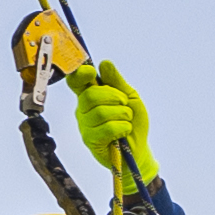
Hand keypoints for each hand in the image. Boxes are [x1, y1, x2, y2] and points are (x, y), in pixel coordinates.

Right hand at [71, 62, 150, 187]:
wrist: (138, 151)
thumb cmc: (132, 123)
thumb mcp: (130, 98)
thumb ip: (117, 82)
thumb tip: (104, 63)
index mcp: (90, 96)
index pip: (76, 82)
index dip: (80, 75)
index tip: (91, 72)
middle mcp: (83, 110)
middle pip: (90, 95)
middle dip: (114, 97)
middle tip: (125, 105)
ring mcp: (84, 126)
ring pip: (100, 112)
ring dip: (122, 114)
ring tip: (127, 121)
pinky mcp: (90, 141)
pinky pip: (106, 129)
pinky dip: (122, 127)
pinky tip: (124, 132)